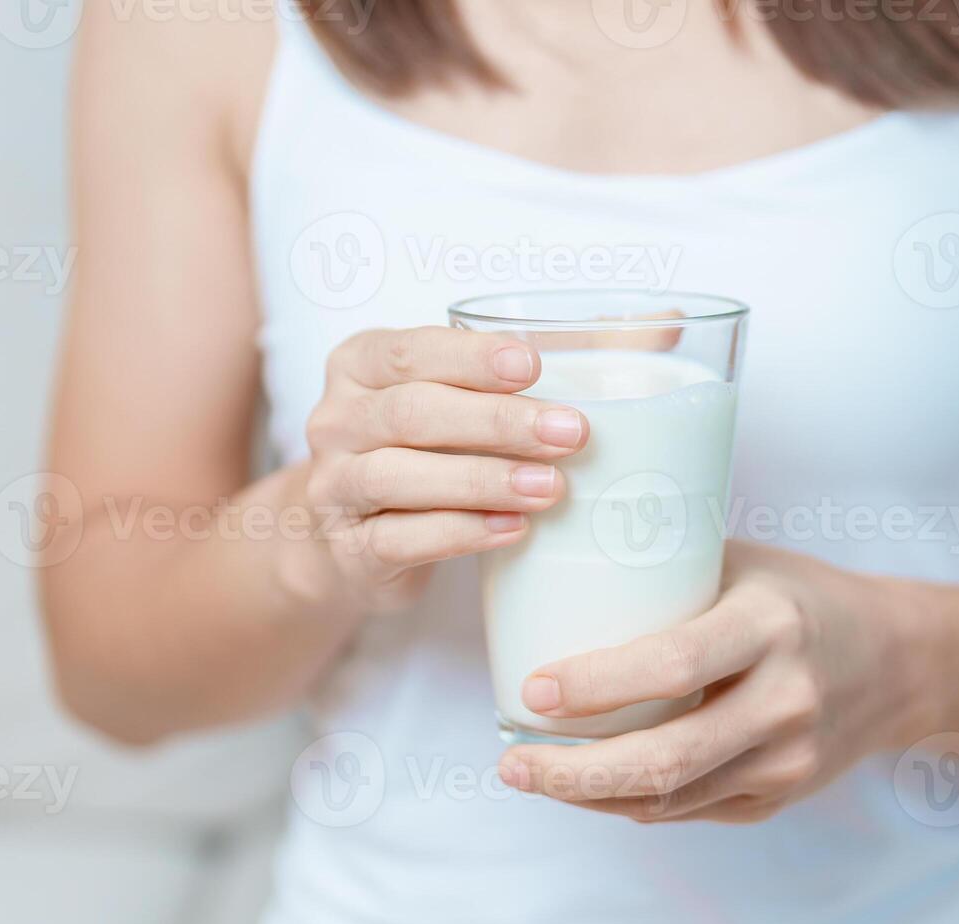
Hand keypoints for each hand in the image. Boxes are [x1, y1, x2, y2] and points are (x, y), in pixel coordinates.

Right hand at [285, 326, 588, 610]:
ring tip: (549, 486)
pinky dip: (462, 532)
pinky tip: (513, 528)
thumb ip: (506, 376)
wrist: (350, 543)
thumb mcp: (444, 402)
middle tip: (568, 432)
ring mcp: (334, 487)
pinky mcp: (349, 549)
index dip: (471, 358)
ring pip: (399, 476)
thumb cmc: (415, 453)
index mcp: (358, 366)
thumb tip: (624, 340)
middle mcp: (336, 422)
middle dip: (496, 422)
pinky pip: (401, 539)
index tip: (533, 366)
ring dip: (483, 480)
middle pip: (411, 412)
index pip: (411, 352)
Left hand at [497, 541, 931, 822]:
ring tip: (529, 771)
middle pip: (667, 757)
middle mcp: (786, 698)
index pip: (675, 663)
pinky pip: (687, 809)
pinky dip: (627, 800)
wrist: (898, 662)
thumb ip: (665, 573)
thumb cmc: (797, 596)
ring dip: (588, 794)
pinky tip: (584, 782)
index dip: (596, 684)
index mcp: (772, 624)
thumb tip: (550, 562)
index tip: (532, 687)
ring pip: (670, 798)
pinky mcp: (780, 797)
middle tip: (512, 759)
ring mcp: (787, 759)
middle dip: (574, 769)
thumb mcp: (743, 564)